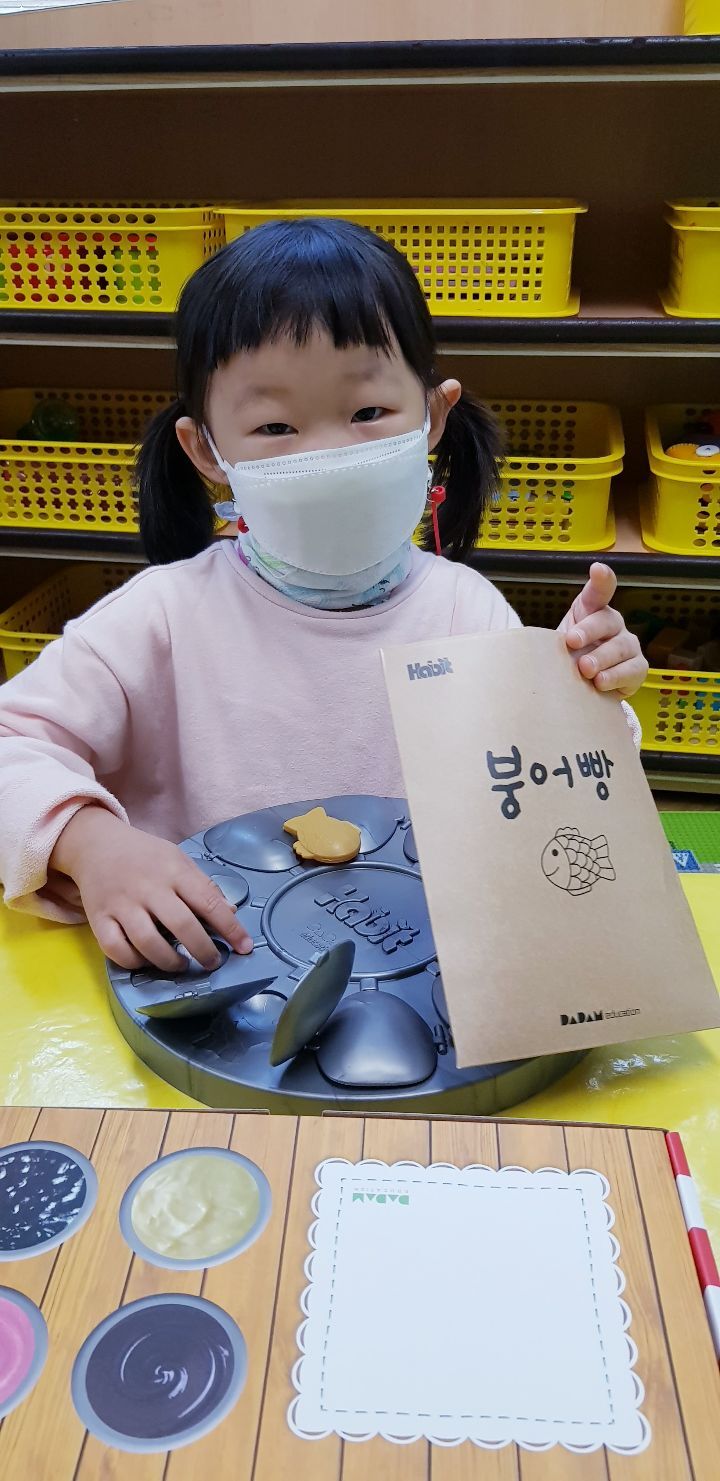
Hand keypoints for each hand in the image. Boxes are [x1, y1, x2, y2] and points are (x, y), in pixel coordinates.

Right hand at [51, 807, 253, 970]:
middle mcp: (148, 888)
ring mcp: (122, 904)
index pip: (208, 902)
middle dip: (203, 950)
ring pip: (148, 942)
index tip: (244, 947)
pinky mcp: (99, 918)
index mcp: (173, 871)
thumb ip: (203, 886)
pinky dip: (134, 962)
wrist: (96, 844)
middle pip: (181, 926)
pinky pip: (116, 949)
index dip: (230, 928)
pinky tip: (146, 960)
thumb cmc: (144, 855)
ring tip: (181, 964)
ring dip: (169, 962)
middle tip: (213, 962)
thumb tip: (230, 912)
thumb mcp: (178, 860)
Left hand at [559, 563, 648, 697]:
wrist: (580, 688)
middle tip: (572, 642)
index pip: (598, 591)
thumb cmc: (566, 660)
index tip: (597, 569)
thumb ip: (546, 639)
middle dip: (589, 630)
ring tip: (585, 669)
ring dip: (601, 657)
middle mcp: (613, 624)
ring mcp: (628, 645)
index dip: (601, 580)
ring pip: (620, 646)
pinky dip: (616, 676)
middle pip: (606, 620)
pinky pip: (632, 669)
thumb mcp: (553, 645)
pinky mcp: (637, 668)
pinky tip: (601, 682)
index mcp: (591, 611)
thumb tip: (531, 642)